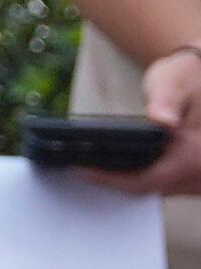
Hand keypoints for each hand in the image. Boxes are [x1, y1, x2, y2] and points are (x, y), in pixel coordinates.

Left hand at [93, 47, 200, 199]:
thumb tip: (163, 121)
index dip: (111, 179)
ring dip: (127, 181)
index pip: (148, 180)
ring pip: (157, 190)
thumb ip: (167, 100)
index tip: (81, 169)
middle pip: (151, 190)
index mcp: (195, 155)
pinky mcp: (194, 177)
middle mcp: (200, 174)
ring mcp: (199, 179)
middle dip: (115, 182)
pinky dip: (141, 177)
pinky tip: (116, 167)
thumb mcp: (174, 82)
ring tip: (91, 166)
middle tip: (78, 168)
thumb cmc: (187, 78)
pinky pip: (164, 185)